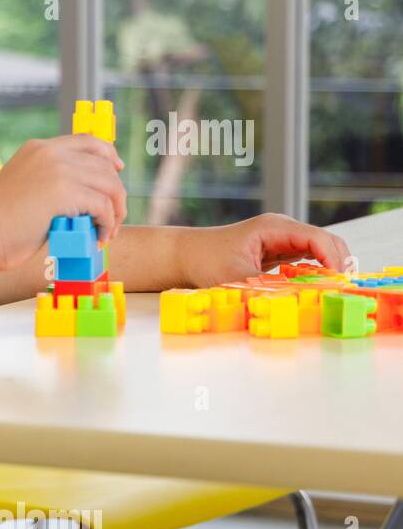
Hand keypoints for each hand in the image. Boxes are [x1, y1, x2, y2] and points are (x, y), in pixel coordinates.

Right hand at [0, 134, 126, 272]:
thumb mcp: (25, 190)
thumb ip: (52, 186)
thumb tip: (84, 202)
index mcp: (39, 149)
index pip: (87, 142)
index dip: (108, 155)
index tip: (118, 170)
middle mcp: (51, 153)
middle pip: (104, 165)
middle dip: (115, 193)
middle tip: (113, 218)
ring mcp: (58, 170)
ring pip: (109, 185)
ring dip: (115, 211)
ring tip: (107, 231)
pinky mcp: (65, 192)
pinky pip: (103, 206)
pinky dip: (107, 224)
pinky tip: (98, 237)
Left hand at [177, 213, 351, 287]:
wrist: (184, 255)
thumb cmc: (205, 260)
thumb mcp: (235, 277)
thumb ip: (265, 287)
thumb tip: (292, 301)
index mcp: (274, 227)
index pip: (317, 238)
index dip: (333, 259)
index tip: (339, 281)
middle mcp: (282, 229)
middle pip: (325, 242)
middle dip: (337, 263)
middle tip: (343, 290)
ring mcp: (281, 239)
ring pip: (319, 250)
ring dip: (329, 268)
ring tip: (334, 291)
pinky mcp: (277, 251)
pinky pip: (307, 259)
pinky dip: (316, 272)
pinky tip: (316, 287)